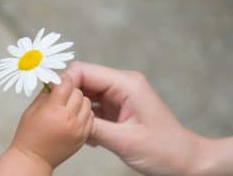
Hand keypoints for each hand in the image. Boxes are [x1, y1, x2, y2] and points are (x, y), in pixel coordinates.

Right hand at [11, 74, 93, 168]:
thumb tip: (56, 80)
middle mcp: (69, 119)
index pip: (66, 84)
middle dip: (71, 90)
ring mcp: (79, 128)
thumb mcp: (32, 109)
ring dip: (79, 101)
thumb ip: (46, 93)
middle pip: (78, 92)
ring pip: (86, 103)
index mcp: (54, 110)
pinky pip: (90, 116)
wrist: (34, 159)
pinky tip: (73, 116)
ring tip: (68, 106)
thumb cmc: (28, 135)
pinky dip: (83, 113)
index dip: (62, 80)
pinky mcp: (84, 135)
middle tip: (61, 94)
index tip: (57, 82)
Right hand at [65, 61, 202, 174]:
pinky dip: (85, 118)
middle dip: (67, 96)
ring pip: (87, 94)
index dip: (63, 81)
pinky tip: (84, 135)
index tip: (47, 99)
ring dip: (76, 109)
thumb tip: (66, 117)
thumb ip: (93, 127)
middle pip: (83, 80)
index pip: (85, 71)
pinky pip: (94, 107)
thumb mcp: (125, 141)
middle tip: (53, 115)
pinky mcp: (118, 109)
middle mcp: (122, 85)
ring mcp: (119, 97)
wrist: (185, 161)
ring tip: (66, 126)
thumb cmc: (163, 150)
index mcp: (126, 84)